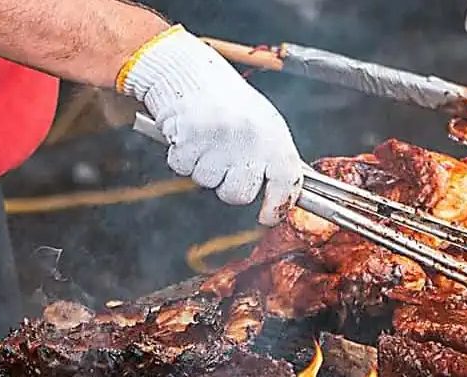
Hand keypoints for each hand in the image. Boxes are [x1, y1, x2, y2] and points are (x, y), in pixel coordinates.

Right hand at [119, 27, 302, 224]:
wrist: (186, 69)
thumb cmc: (224, 98)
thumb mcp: (261, 121)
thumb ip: (272, 155)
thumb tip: (282, 194)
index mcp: (272, 132)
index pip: (286, 180)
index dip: (278, 205)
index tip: (269, 215)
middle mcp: (250, 137)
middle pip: (240, 194)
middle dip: (228, 185)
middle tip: (223, 161)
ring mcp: (220, 139)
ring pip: (208, 182)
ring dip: (202, 167)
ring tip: (205, 139)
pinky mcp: (190, 138)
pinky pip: (183, 168)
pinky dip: (180, 156)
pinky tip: (187, 134)